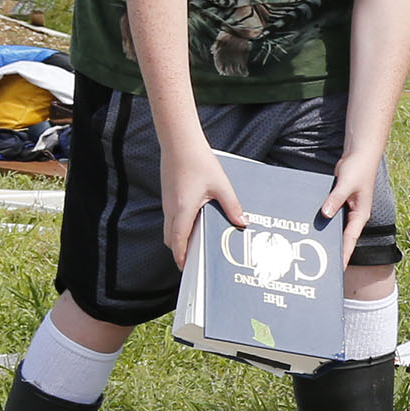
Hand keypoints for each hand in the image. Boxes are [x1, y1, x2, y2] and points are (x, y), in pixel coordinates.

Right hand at [160, 139, 245, 268]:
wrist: (180, 143)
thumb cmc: (199, 162)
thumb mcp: (221, 185)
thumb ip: (232, 205)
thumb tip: (242, 222)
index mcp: (183, 208)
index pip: (178, 239)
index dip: (180, 255)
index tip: (185, 267)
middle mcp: (171, 208)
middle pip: (170, 238)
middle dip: (180, 250)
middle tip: (193, 260)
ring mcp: (167, 202)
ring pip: (169, 228)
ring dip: (178, 238)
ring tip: (195, 245)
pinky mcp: (168, 197)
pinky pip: (171, 218)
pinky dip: (179, 226)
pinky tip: (193, 224)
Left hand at [319, 151, 383, 265]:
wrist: (359, 156)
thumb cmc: (358, 170)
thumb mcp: (346, 185)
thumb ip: (335, 200)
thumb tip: (325, 214)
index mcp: (360, 215)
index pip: (350, 240)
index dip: (344, 255)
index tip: (338, 269)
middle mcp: (354, 216)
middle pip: (344, 239)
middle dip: (335, 252)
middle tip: (324, 268)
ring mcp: (347, 210)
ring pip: (336, 229)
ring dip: (328, 239)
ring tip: (316, 252)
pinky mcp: (339, 203)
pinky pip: (331, 217)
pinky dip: (323, 223)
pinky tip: (313, 229)